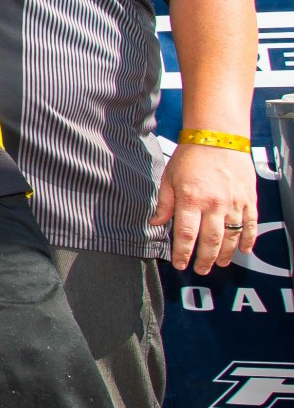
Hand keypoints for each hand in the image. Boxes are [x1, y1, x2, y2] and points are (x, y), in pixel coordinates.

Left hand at [153, 139, 258, 273]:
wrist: (218, 137)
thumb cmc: (190, 156)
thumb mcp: (169, 178)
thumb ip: (165, 203)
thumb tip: (156, 224)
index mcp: (191, 199)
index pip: (185, 234)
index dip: (182, 253)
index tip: (180, 264)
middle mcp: (214, 204)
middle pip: (210, 240)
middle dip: (205, 259)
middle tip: (201, 270)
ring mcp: (234, 203)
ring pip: (231, 236)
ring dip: (226, 253)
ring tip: (220, 264)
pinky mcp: (249, 199)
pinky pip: (250, 224)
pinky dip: (248, 239)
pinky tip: (244, 250)